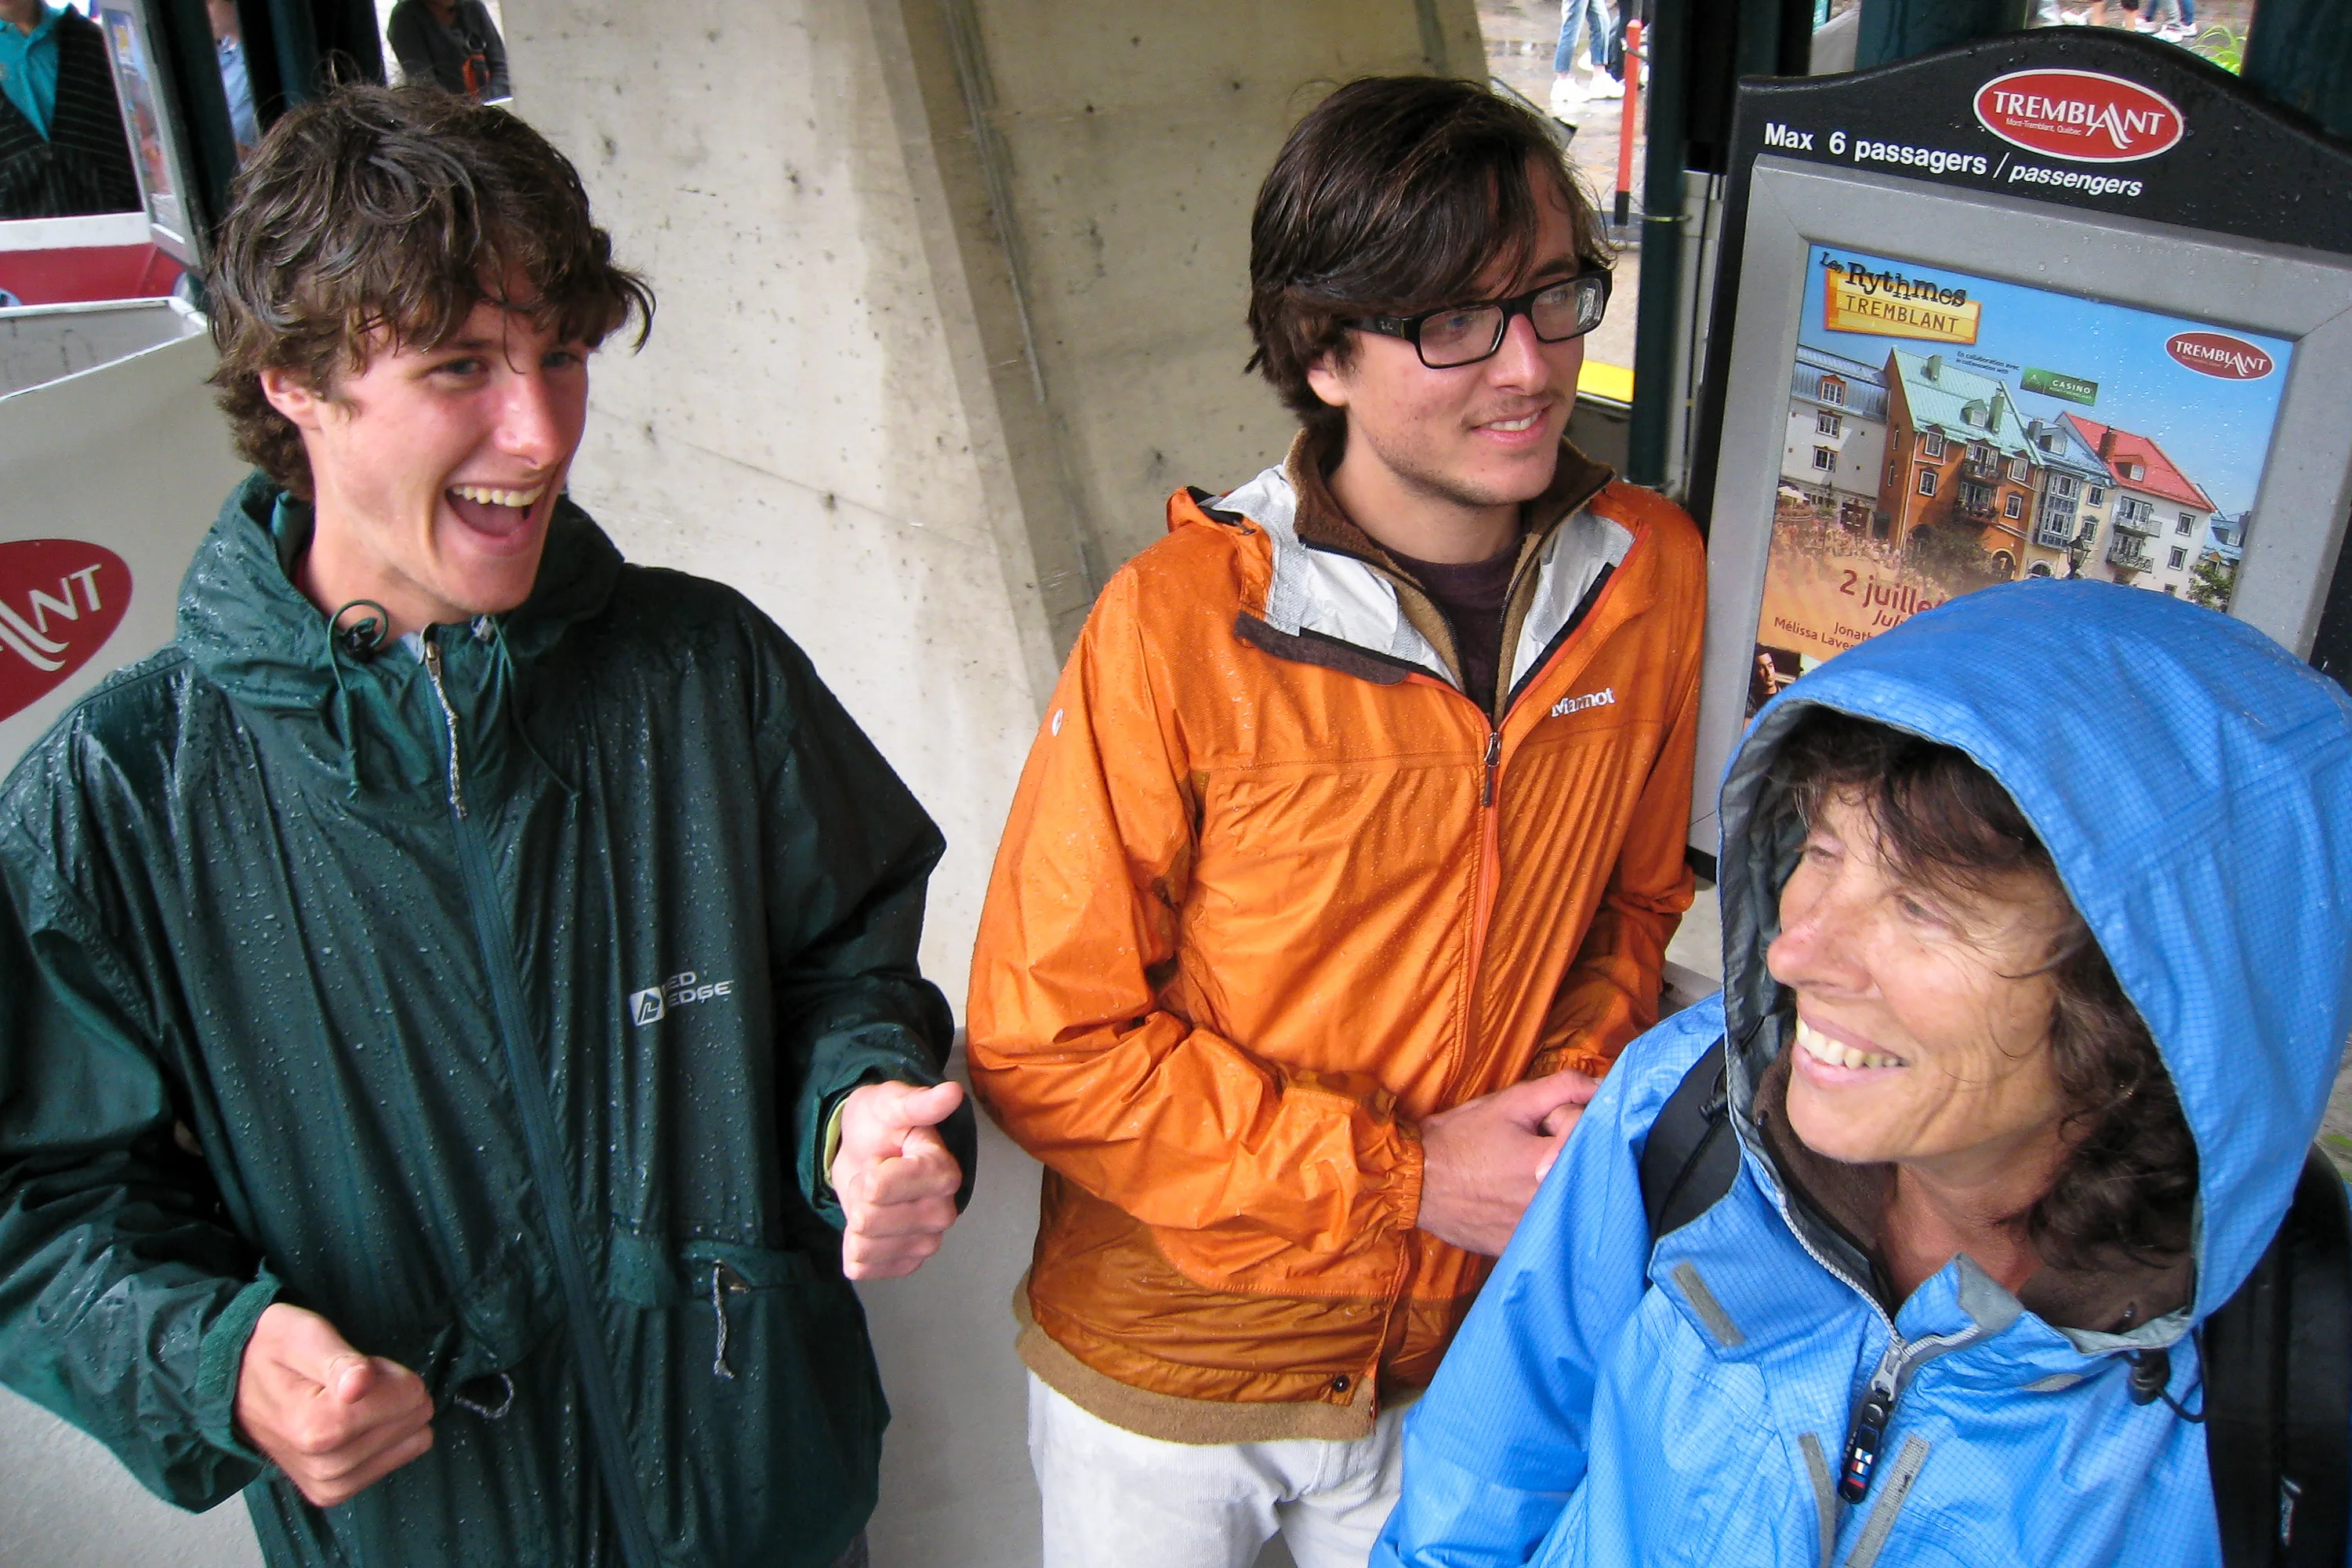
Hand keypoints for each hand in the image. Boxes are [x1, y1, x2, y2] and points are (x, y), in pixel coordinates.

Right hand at [234, 1303, 433, 1506]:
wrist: (233, 1382)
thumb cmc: (272, 1351)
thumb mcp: (303, 1335)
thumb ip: (338, 1361)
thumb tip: (360, 1385)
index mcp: (317, 1427)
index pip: (407, 1396)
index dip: (389, 1372)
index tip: (357, 1367)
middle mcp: (324, 1466)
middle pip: (411, 1419)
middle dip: (392, 1392)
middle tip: (351, 1383)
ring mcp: (328, 1484)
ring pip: (410, 1441)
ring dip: (389, 1414)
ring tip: (350, 1400)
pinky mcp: (332, 1492)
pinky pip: (394, 1462)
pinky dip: (387, 1438)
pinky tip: (358, 1423)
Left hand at [831, 1079, 965, 1279]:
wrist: (866, 1150)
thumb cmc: (880, 1123)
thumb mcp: (889, 1103)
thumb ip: (918, 1103)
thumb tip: (952, 1092)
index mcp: (942, 1172)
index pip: (884, 1188)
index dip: (868, 1176)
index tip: (878, 1159)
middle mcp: (942, 1211)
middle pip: (872, 1219)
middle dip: (858, 1196)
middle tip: (872, 1176)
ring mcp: (926, 1241)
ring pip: (867, 1247)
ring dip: (854, 1222)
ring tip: (870, 1199)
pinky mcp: (906, 1263)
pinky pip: (865, 1268)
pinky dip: (853, 1249)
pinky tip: (865, 1228)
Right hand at [1415, 1071, 1598, 1254]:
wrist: (1413, 1181)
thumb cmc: (1459, 1139)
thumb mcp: (1509, 1102)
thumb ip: (1562, 1088)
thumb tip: (1603, 1087)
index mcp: (1545, 1164)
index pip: (1589, 1135)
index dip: (1567, 1121)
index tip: (1544, 1122)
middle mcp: (1545, 1204)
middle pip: (1584, 1170)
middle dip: (1565, 1153)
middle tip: (1533, 1147)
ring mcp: (1532, 1231)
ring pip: (1569, 1200)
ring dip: (1557, 1182)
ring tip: (1522, 1173)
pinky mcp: (1518, 1249)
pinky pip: (1546, 1226)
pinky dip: (1540, 1210)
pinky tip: (1513, 1198)